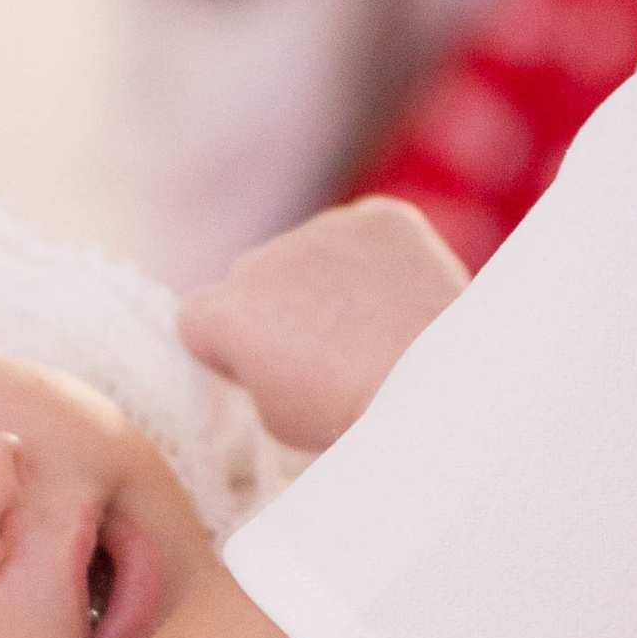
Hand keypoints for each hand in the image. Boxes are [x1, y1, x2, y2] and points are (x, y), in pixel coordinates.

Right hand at [179, 195, 468, 450]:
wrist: (437, 388)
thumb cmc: (350, 419)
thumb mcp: (276, 418)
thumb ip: (258, 370)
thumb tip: (272, 349)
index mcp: (223, 311)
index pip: (199, 319)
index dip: (231, 350)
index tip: (267, 374)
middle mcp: (262, 256)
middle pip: (256, 281)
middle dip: (278, 309)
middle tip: (328, 356)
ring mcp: (323, 229)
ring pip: (313, 253)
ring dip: (329, 281)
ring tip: (373, 331)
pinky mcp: (381, 218)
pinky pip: (367, 235)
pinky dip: (379, 260)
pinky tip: (401, 299)